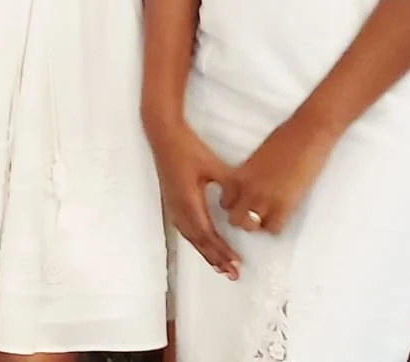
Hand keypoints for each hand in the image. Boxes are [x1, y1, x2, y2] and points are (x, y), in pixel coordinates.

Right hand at [148, 115, 239, 279]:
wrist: (163, 136)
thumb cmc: (188, 148)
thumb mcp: (214, 166)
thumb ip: (230, 187)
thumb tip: (245, 206)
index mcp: (189, 201)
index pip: (208, 234)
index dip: (222, 251)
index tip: (237, 264)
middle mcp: (179, 208)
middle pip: (198, 241)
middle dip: (215, 258)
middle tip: (232, 274)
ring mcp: (173, 206)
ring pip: (190, 237)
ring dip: (205, 253)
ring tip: (220, 267)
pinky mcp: (172, 201)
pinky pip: (185, 229)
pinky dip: (196, 242)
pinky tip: (203, 245)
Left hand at [219, 113, 336, 236]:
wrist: (307, 132)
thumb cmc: (285, 138)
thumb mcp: (257, 157)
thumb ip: (250, 173)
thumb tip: (251, 184)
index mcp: (239, 174)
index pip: (224, 202)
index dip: (235, 206)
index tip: (245, 205)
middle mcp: (247, 188)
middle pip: (234, 218)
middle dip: (244, 219)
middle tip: (258, 214)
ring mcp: (265, 197)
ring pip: (250, 227)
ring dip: (259, 225)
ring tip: (270, 217)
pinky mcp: (285, 204)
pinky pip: (274, 229)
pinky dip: (277, 227)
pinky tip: (283, 216)